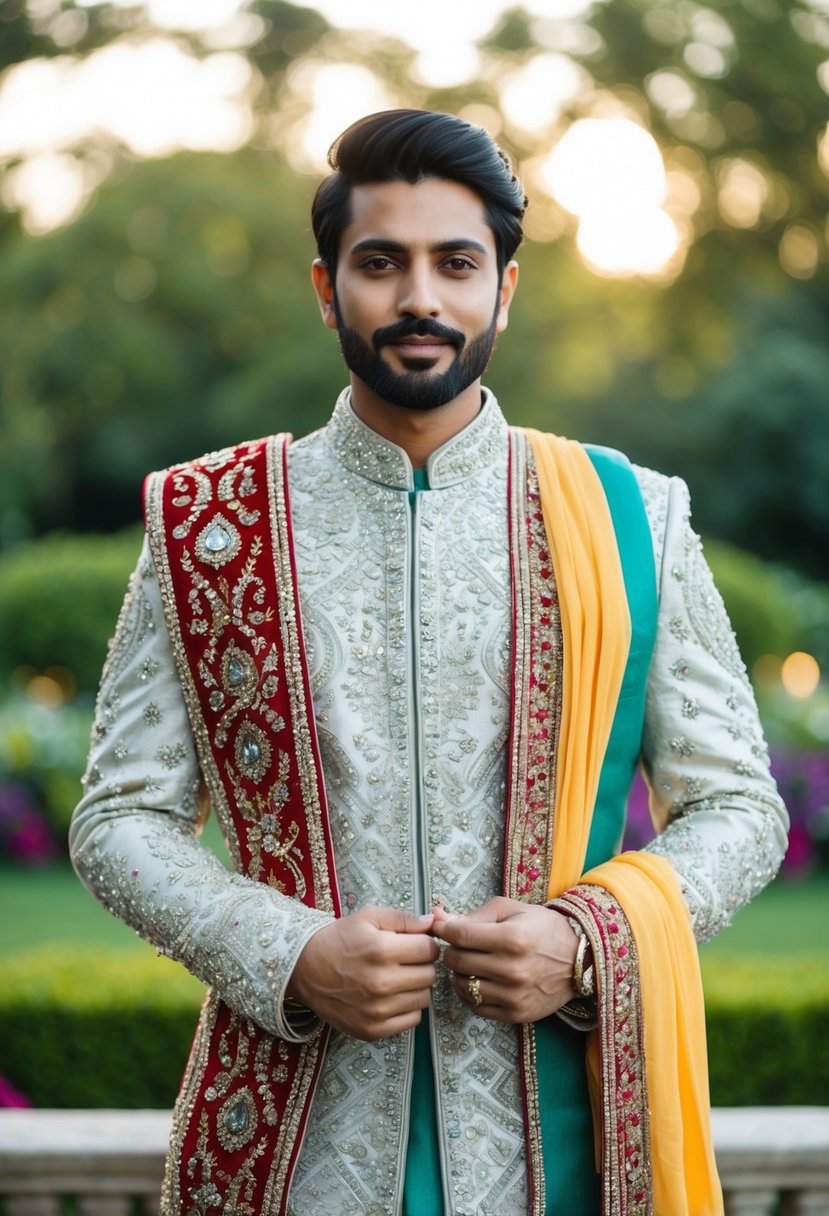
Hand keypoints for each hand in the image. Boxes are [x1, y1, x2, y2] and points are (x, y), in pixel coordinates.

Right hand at [286, 906, 439, 1040]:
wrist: (305, 969)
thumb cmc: (339, 940)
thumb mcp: (369, 917)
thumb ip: (404, 919)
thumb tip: (434, 922)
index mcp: (382, 950)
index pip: (430, 949)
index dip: (426, 943)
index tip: (415, 944)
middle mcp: (381, 983)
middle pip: (430, 975)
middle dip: (422, 965)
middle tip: (405, 961)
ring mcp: (377, 1010)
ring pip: (424, 998)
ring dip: (416, 987)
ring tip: (397, 978)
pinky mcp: (373, 1030)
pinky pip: (412, 1020)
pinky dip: (407, 1008)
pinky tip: (392, 996)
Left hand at [434, 897, 578, 1023]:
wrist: (579, 961)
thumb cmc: (543, 929)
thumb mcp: (513, 909)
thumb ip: (476, 914)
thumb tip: (439, 918)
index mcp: (512, 938)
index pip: (459, 935)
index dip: (444, 929)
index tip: (442, 927)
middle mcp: (512, 969)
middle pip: (457, 961)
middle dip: (452, 949)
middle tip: (460, 944)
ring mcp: (514, 995)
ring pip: (462, 985)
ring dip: (460, 973)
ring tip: (472, 963)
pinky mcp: (516, 1014)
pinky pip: (476, 1006)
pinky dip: (471, 993)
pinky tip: (480, 981)